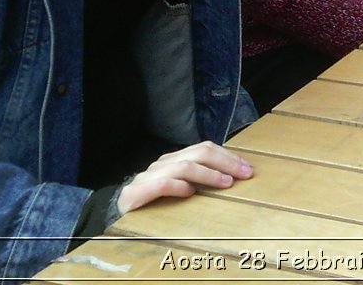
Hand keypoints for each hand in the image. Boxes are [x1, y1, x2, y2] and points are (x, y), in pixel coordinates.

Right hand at [118, 142, 253, 212]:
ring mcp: (150, 176)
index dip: (228, 157)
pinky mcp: (138, 192)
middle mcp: (164, 163)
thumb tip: (230, 178)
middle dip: (226, 162)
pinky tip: (190, 193)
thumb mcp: (177, 187)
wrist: (115, 212)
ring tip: (226, 183)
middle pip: (199, 152)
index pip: (205, 149)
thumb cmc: (152, 201)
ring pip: (184, 166)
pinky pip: (162, 184)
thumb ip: (197, 180)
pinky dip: (179, 186)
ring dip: (209, 174)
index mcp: (175, 159)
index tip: (247, 168)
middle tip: (245, 173)